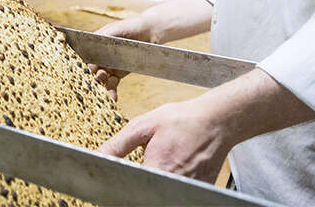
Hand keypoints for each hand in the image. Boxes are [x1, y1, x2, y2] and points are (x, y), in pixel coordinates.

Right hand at [89, 16, 149, 100]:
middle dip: (92, 78)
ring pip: (101, 79)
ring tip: (104, 94)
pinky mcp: (118, 73)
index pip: (85, 56)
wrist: (149, 32)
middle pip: (91, 70)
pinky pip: (112, 84)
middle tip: (95, 83)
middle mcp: (99, 56)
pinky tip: (112, 97)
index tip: (83, 72)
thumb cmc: (130, 26)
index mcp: (94, 44)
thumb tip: (91, 41)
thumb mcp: (115, 28)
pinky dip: (111, 91)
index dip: (83, 64)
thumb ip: (104, 35)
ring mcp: (108, 65)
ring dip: (101, 87)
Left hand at [99, 96, 231, 182]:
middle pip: (148, 193)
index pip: (132, 188)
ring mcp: (190, 189)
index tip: (117, 180)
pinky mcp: (200, 190)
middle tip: (147, 163)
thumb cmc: (182, 120)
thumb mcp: (143, 126)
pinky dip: (172, 185)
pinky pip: (179, 194)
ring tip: (164, 161)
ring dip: (156, 185)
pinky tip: (173, 167)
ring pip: (163, 194)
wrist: (216, 121)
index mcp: (158, 168)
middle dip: (140, 185)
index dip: (122, 185)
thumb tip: (98, 155)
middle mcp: (176, 184)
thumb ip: (118, 145)